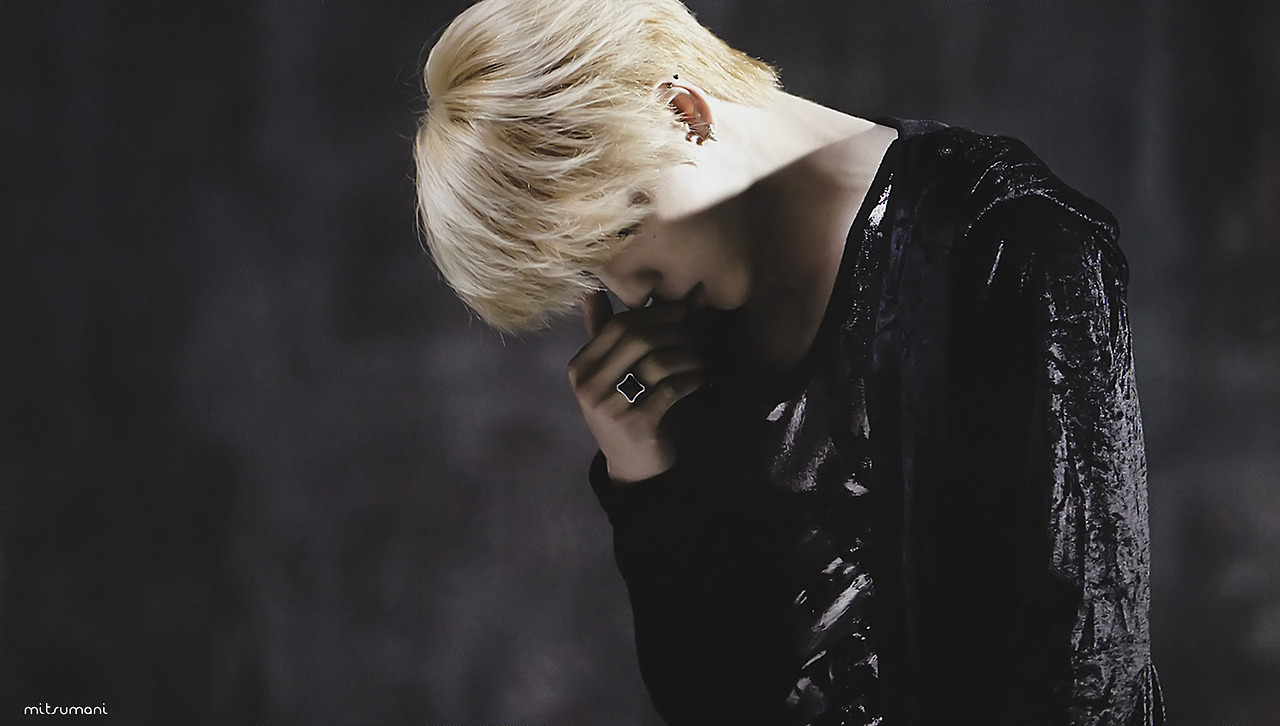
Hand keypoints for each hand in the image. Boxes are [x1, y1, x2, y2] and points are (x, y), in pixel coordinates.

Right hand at [568, 291, 704, 484]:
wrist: (632, 465)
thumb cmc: (624, 410)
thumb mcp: (607, 373)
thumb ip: (602, 333)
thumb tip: (593, 291)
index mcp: (580, 367)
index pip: (618, 325)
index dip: (654, 314)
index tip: (681, 313)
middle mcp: (588, 386)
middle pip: (638, 340)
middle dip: (673, 333)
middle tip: (694, 337)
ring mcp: (610, 406)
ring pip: (657, 363)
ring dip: (687, 357)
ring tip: (698, 362)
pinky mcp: (636, 423)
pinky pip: (671, 389)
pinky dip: (691, 380)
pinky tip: (699, 381)